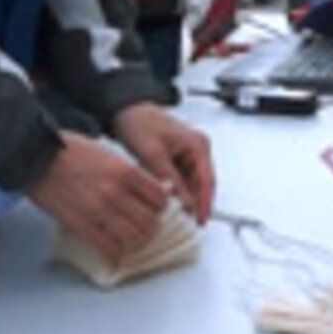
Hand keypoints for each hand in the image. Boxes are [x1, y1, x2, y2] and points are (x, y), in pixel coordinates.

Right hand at [26, 130, 170, 264]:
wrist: (37, 156)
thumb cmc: (69, 150)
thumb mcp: (107, 153)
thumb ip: (127, 172)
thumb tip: (143, 190)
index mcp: (126, 171)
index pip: (159, 199)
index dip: (160, 207)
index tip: (155, 210)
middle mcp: (117, 192)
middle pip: (150, 222)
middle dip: (151, 227)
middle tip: (145, 228)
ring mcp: (99, 210)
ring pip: (134, 237)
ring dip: (135, 242)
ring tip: (130, 241)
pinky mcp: (82, 224)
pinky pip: (108, 247)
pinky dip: (115, 255)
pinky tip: (115, 254)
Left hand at [112, 102, 214, 223]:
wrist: (125, 110)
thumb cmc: (139, 122)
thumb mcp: (153, 154)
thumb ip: (170, 180)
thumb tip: (184, 203)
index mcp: (197, 144)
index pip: (207, 180)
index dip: (204, 203)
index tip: (200, 219)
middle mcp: (197, 148)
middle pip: (202, 184)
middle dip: (195, 203)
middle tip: (188, 223)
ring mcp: (189, 154)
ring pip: (192, 184)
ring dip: (185, 198)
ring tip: (176, 215)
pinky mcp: (178, 158)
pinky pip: (182, 180)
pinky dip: (177, 191)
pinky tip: (168, 201)